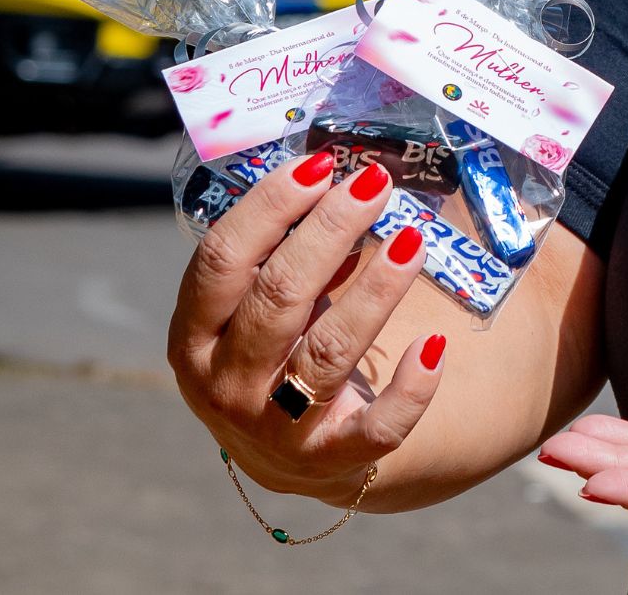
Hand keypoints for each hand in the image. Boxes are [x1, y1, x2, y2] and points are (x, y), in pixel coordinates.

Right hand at [164, 152, 448, 504]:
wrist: (284, 453)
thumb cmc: (267, 352)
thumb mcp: (246, 310)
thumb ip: (274, 258)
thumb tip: (334, 187)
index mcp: (191, 337)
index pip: (223, 259)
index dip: (269, 207)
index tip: (319, 165)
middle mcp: (224, 385)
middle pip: (278, 296)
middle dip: (329, 231)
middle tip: (373, 184)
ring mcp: (275, 430)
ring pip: (329, 351)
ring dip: (375, 290)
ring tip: (412, 238)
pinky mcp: (332, 461)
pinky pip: (379, 426)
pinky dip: (411, 387)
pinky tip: (436, 347)